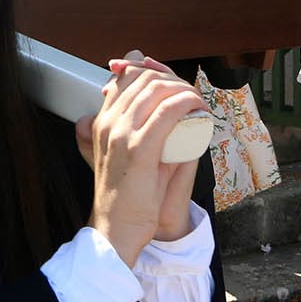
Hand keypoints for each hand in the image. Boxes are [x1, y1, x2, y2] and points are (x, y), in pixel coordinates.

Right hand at [78, 51, 205, 265]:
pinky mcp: (138, 149)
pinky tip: (198, 107)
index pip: (128, 77)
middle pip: (145, 79)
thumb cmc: (126, 196)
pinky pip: (167, 111)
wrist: (114, 229)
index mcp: (101, 122)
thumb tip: (171, 105)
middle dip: (175, 79)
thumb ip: (139, 130)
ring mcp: (121, 133)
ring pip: (157, 89)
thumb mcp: (126, 156)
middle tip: (192, 96)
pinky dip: (188, 102)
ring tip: (198, 102)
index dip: (155, 71)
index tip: (177, 84)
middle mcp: (108, 122)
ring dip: (185, 88)